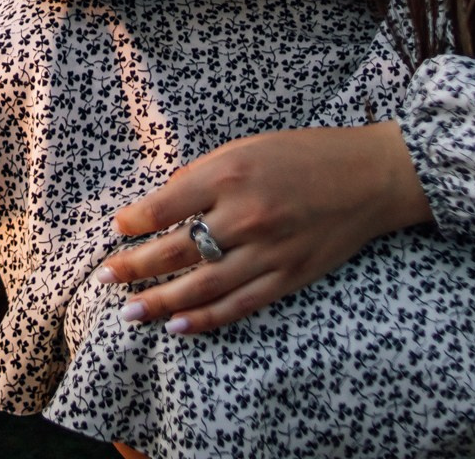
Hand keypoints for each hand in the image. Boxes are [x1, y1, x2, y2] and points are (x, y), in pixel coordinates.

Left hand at [93, 122, 431, 334]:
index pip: (165, 207)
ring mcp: (268, 252)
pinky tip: (178, 327)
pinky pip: (239, 305)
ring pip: (202, 286)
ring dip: (160, 303)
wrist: (369, 178)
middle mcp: (245, 216)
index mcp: (229, 175)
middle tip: (105, 279)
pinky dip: (206, 319)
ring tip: (129, 313)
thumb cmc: (304, 155)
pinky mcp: (288, 277)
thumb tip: (163, 201)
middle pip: (176, 251)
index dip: (134, 222)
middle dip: (134, 267)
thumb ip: (204, 175)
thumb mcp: (246, 147)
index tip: (116, 229)